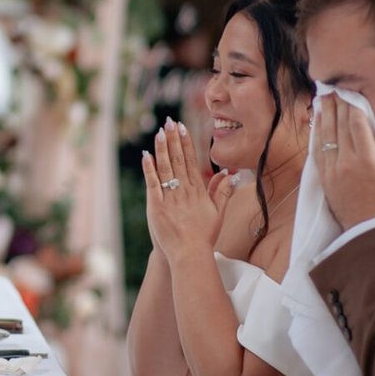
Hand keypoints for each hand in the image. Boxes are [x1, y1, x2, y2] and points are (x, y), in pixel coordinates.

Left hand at [142, 118, 233, 265]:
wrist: (190, 254)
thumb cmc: (204, 236)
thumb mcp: (218, 213)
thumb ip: (222, 192)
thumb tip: (228, 174)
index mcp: (198, 191)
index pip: (191, 162)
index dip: (187, 143)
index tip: (183, 128)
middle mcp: (185, 191)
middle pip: (179, 160)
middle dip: (174, 139)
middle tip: (170, 121)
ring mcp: (171, 198)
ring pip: (166, 168)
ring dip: (162, 148)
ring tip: (160, 132)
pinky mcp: (157, 206)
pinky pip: (153, 184)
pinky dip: (149, 168)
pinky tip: (146, 155)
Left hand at [316, 95, 374, 229]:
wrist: (369, 230)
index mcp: (366, 158)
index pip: (356, 124)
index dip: (352, 106)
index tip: (350, 91)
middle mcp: (345, 161)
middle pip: (338, 126)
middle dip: (336, 105)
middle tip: (333, 88)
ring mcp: (332, 169)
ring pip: (324, 136)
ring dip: (324, 115)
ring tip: (322, 99)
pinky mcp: (324, 177)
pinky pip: (317, 150)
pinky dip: (316, 134)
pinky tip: (317, 123)